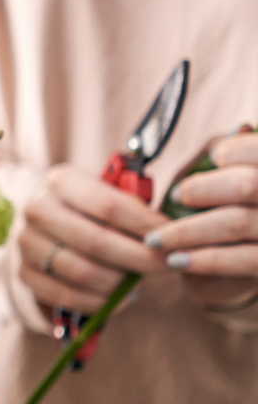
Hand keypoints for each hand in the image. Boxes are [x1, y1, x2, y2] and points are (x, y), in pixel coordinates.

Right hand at [18, 164, 165, 314]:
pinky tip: (120, 299)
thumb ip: (132, 203)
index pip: (110, 206)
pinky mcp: (24, 272)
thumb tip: (170, 231)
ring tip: (141, 283)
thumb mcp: (106, 191)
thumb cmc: (90, 206)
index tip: (173, 239)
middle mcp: (36, 209)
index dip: (146, 226)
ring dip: (119, 283)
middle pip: (96, 242)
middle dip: (139, 258)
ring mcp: (26, 242)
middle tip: (166, 266)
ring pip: (81, 272)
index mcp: (60, 180)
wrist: (46, 221)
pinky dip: (99, 303)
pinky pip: (66, 296)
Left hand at [146, 129, 257, 309]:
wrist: (226, 264)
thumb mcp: (223, 178)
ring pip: (236, 222)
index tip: (215, 157)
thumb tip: (232, 138)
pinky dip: (204, 259)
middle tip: (174, 196)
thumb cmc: (221, 210)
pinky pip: (243, 260)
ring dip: (186, 230)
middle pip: (249, 185)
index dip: (238, 151)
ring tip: (155, 239)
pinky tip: (175, 261)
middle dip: (203, 188)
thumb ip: (228, 157)